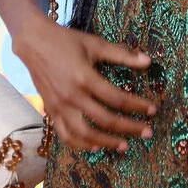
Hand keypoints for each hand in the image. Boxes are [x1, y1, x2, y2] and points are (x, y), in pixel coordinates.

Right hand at [13, 13, 156, 151]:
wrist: (34, 42)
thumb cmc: (67, 41)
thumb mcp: (96, 44)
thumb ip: (122, 54)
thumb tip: (148, 61)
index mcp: (85, 78)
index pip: (117, 98)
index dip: (137, 106)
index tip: (153, 110)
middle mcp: (72, 96)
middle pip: (104, 120)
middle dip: (129, 128)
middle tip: (147, 132)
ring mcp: (59, 107)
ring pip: (84, 134)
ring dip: (107, 142)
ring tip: (124, 145)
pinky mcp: (50, 111)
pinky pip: (65, 135)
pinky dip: (80, 145)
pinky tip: (95, 146)